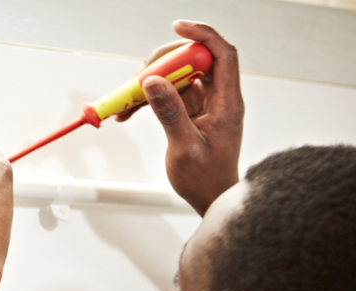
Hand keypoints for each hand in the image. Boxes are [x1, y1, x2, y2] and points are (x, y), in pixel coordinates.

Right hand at [120, 21, 243, 215]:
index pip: (221, 54)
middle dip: (164, 63)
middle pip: (194, 61)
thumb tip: (155, 83)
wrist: (210, 198)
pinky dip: (149, 100)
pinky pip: (169, 96)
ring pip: (177, 78)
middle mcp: (219, 98)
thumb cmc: (206, 179)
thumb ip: (170, 113)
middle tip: (140, 75)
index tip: (177, 26)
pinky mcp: (191, 113)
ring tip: (128, 100)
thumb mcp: (185, 146)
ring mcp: (205, 105)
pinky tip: (130, 111)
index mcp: (227, 102)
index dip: (202, 34)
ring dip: (151, 84)